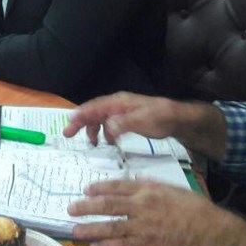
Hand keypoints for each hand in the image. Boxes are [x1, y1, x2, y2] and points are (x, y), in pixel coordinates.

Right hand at [63, 92, 177, 145]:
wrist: (177, 119)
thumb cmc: (160, 117)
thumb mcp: (143, 120)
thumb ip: (124, 123)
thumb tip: (107, 127)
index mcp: (118, 102)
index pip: (94, 107)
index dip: (80, 114)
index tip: (68, 123)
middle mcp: (117, 105)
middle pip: (93, 112)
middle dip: (80, 122)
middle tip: (68, 134)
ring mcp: (121, 112)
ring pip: (100, 119)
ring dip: (93, 129)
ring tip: (91, 143)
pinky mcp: (126, 120)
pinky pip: (109, 125)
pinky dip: (105, 132)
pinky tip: (108, 142)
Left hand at [67, 179, 215, 245]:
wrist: (208, 230)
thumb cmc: (192, 207)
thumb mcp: (170, 188)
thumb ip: (149, 185)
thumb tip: (132, 182)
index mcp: (147, 190)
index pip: (117, 186)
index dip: (99, 188)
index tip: (86, 189)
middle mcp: (140, 206)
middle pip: (107, 205)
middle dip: (87, 207)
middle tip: (71, 208)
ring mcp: (142, 227)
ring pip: (110, 227)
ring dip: (90, 229)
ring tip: (75, 230)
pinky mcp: (146, 245)